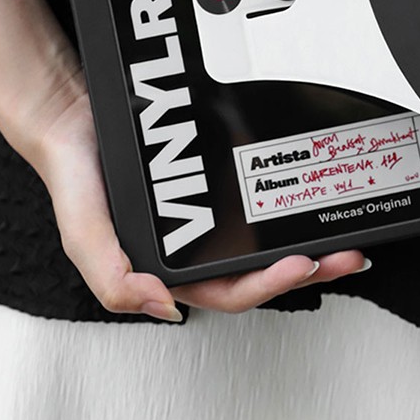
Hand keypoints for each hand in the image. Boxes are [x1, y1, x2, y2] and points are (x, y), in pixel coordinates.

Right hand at [27, 68, 367, 321]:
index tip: (302, 264)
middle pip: (264, 269)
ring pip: (270, 236)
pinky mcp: (223, 179)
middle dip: (309, 268)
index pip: (232, 292)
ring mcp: (214, 213)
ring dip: (309, 239)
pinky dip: (288, 198)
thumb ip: (113, 276)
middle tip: (346, 257)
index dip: (270, 284)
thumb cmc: (77, 177)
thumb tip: (163, 307)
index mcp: (171, 269)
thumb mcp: (83, 234)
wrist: (74, 112)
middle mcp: (198, 246)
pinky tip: (311, 194)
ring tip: (342, 236)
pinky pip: (261, 193)